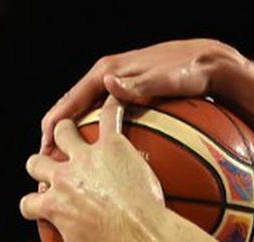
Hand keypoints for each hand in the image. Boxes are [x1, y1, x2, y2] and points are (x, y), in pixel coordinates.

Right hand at [21, 96, 164, 241]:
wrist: (142, 235)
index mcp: (52, 206)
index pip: (28, 203)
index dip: (33, 204)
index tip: (41, 205)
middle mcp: (61, 177)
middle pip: (37, 162)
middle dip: (40, 162)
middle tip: (49, 162)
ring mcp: (85, 158)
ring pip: (62, 130)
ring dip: (64, 128)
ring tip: (70, 127)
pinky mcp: (111, 144)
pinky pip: (109, 117)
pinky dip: (112, 106)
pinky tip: (116, 97)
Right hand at [40, 39, 241, 153]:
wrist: (210, 63)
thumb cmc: (189, 71)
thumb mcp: (164, 78)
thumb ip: (137, 84)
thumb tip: (109, 83)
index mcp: (108, 70)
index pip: (71, 99)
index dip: (54, 124)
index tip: (44, 148)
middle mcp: (109, 78)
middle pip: (73, 110)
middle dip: (57, 136)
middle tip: (47, 164)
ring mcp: (120, 88)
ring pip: (88, 116)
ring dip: (75, 139)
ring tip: (67, 166)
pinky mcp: (132, 98)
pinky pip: (107, 120)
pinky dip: (97, 137)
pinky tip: (101, 160)